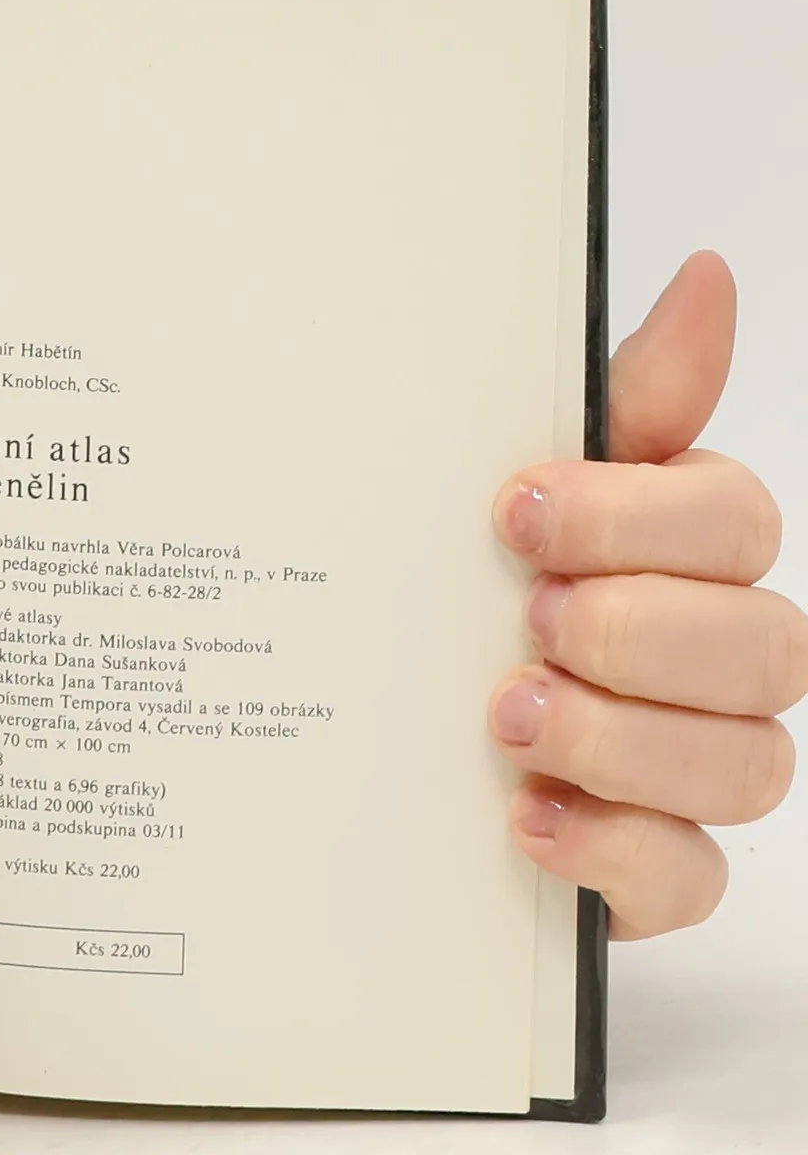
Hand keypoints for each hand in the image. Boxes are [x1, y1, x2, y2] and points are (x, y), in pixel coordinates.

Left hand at [489, 252, 805, 937]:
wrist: (388, 744)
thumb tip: (705, 279)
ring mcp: (689, 772)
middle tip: (525, 621)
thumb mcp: (521, 495)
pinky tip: (527, 816)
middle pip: (766, 647)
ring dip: (621, 738)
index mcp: (685, 556)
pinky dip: (612, 849)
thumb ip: (621, 404)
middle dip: (636, 631)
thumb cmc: (472, 598)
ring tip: (505, 715)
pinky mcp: (652, 867)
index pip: (734, 522)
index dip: (638, 518)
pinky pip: (688, 876)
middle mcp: (711, 663)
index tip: (518, 509)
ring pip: (747, 766)